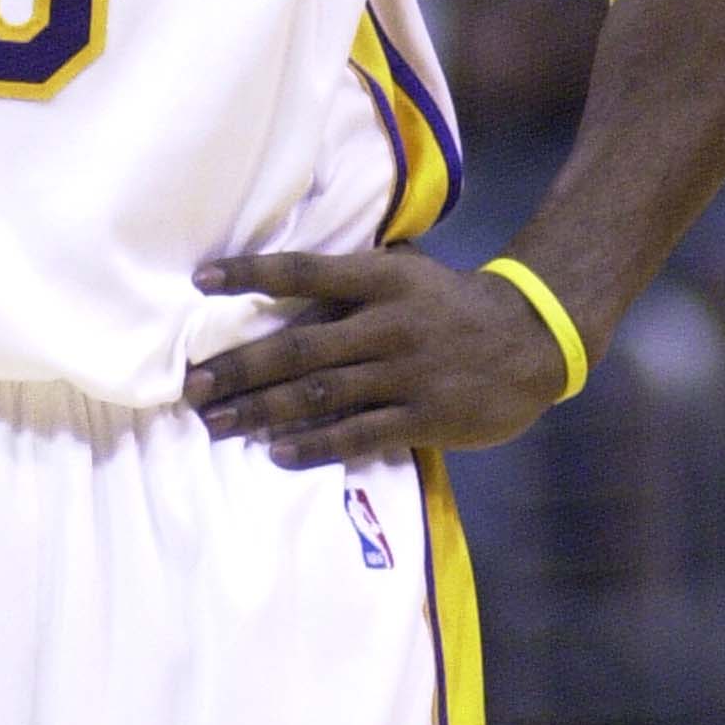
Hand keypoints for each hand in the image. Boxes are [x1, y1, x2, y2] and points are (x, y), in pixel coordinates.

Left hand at [185, 247, 566, 463]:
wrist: (532, 338)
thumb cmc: (451, 304)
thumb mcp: (408, 274)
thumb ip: (353, 282)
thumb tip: (281, 281)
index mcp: (382, 279)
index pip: (305, 272)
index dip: (252, 274)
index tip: (202, 281)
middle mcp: (388, 323)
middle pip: (299, 346)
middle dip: (240, 368)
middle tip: (192, 387)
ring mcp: (406, 373)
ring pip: (319, 394)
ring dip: (262, 411)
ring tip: (218, 422)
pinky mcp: (424, 416)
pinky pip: (357, 434)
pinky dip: (313, 446)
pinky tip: (276, 452)